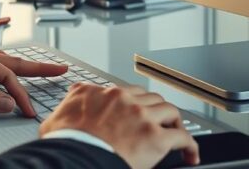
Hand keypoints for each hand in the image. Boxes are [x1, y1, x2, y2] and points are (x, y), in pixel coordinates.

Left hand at [0, 40, 67, 115]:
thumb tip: (8, 104)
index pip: (6, 74)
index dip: (19, 94)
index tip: (28, 111)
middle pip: (12, 61)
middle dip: (37, 68)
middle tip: (61, 68)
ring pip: (2, 65)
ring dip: (23, 71)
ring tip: (44, 71)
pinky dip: (5, 77)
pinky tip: (11, 83)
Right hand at [40, 83, 199, 168]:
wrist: (75, 156)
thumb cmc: (66, 143)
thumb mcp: (58, 117)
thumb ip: (69, 103)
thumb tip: (68, 101)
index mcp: (102, 94)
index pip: (128, 92)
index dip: (137, 103)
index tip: (139, 112)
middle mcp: (125, 100)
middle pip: (152, 98)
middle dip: (158, 111)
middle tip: (161, 123)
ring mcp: (142, 117)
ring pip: (170, 111)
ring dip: (175, 124)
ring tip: (177, 136)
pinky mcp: (156, 138)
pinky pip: (183, 138)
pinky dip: (190, 146)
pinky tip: (191, 155)